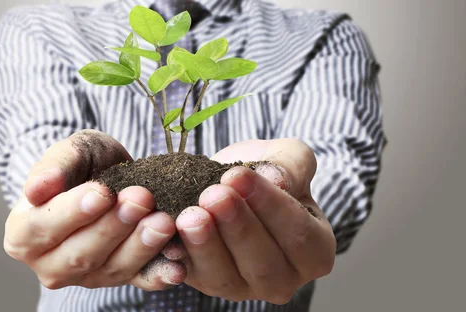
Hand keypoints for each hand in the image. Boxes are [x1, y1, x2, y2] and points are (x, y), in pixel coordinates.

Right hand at [3, 130, 185, 289]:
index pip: (44, 227)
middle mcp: (50, 264)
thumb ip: (54, 166)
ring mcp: (85, 277)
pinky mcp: (118, 279)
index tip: (103, 193)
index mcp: (23, 234)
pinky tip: (178, 266)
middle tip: (141, 199)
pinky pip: (139, 281)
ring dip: (140, 247)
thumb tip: (36, 189)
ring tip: (163, 221)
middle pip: (80, 254)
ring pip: (111, 269)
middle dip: (113, 227)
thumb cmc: (83, 164)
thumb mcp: (70, 152)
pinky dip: (159, 275)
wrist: (109, 178)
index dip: (73, 212)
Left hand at [175, 139, 335, 303]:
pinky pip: (191, 276)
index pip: (298, 234)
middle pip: (263, 263)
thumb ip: (292, 166)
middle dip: (236, 227)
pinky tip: (168, 233)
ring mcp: (243, 287)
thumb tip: (277, 180)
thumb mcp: (288, 158)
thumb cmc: (266, 172)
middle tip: (213, 194)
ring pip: (225, 277)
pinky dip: (178, 257)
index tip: (238, 176)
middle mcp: (282, 279)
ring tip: (190, 215)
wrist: (229, 182)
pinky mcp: (206, 283)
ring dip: (205, 246)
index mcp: (314, 251)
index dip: (269, 206)